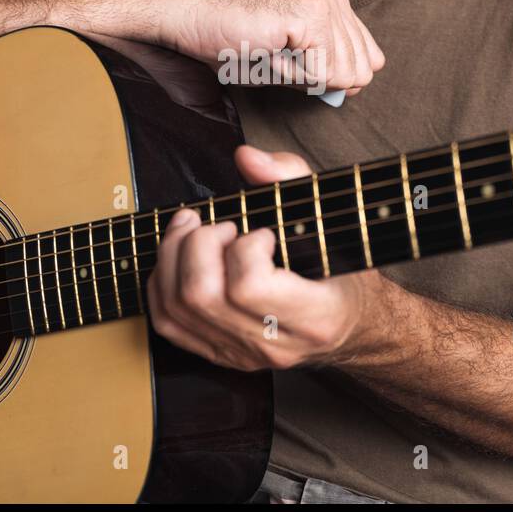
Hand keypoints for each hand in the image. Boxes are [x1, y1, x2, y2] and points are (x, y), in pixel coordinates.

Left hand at [146, 144, 379, 369]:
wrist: (350, 325)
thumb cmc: (342, 269)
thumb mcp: (331, 217)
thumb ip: (291, 177)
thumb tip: (247, 157)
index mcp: (315, 316)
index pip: (250, 286)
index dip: (244, 247)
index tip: (262, 232)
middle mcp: (274, 344)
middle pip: (201, 294)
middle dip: (198, 244)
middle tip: (221, 225)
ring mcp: (243, 354)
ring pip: (176, 307)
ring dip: (174, 256)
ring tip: (197, 231)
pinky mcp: (220, 354)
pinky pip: (168, 323)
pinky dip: (162, 282)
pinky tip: (179, 257)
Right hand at [156, 0, 384, 96]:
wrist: (179, 17)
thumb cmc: (220, 39)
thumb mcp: (284, 58)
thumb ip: (324, 68)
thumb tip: (355, 88)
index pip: (365, 60)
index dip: (326, 78)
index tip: (283, 60)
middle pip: (361, 71)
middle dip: (316, 79)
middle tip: (271, 55)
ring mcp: (324, 0)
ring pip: (348, 75)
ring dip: (301, 78)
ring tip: (265, 50)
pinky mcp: (310, 15)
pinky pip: (326, 74)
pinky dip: (291, 76)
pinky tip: (263, 50)